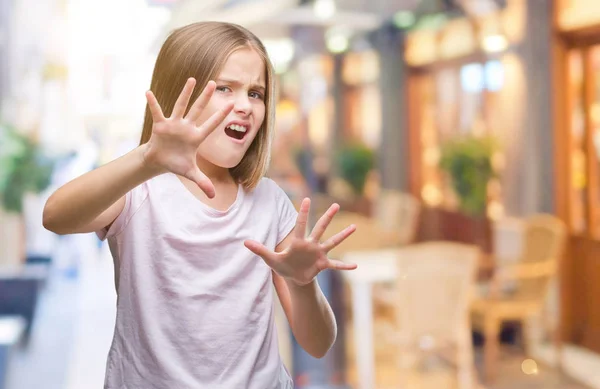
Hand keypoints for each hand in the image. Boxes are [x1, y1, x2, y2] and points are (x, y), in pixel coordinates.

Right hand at [142, 78, 232, 197]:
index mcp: (196, 137)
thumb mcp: (190, 173)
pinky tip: (148, 92)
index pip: (212, 125)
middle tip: (214, 83)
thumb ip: (202, 182)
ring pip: (181, 105)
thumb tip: (213, 196)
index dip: (221, 116)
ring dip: (186, 93)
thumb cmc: (176, 164)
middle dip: (206, 97)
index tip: (231, 105)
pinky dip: (153, 103)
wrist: (159, 161)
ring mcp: (174, 124)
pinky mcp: (160, 125)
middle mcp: (187, 127)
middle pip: (198, 109)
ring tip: (192, 79)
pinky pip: (157, 112)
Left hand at [244, 198, 357, 285]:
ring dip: (342, 235)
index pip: (301, 225)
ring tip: (354, 227)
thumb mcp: (271, 260)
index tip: (307, 199)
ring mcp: (318, 254)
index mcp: (298, 242)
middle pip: (320, 228)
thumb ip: (260, 250)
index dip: (304, 213)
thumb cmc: (282, 266)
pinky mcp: (322, 265)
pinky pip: (335, 265)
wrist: (293, 278)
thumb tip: (245, 242)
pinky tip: (355, 266)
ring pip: (332, 242)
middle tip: (336, 204)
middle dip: (328, 217)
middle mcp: (311, 245)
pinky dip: (344, 266)